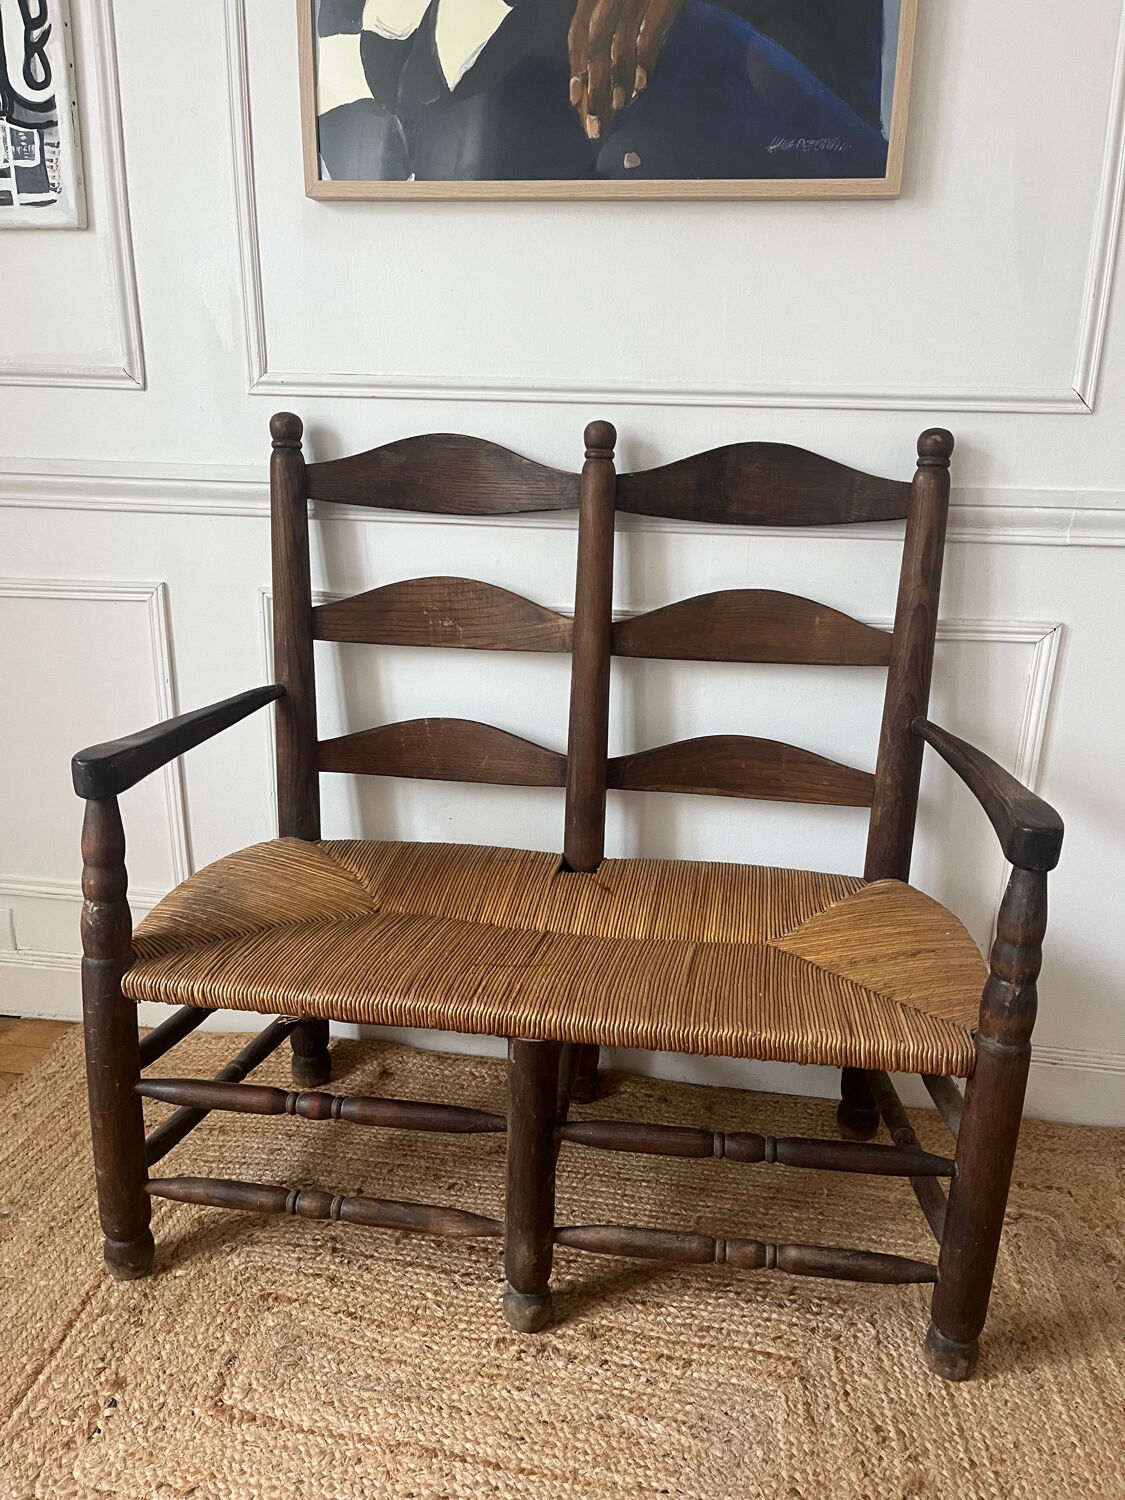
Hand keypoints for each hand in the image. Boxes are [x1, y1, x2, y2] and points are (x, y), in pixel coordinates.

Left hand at [568, 0, 684, 139]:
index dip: (577, 70)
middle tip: (594, 126)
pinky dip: (645, 58)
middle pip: (595, 44)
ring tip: (617, 111)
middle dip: (593, 89)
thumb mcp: (629, 3)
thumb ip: (615, 23)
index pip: (580, 34)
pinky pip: (651, 28)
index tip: (577, 103)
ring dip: (616, 81)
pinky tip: (642, 86)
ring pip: (619, 41)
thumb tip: (606, 68)